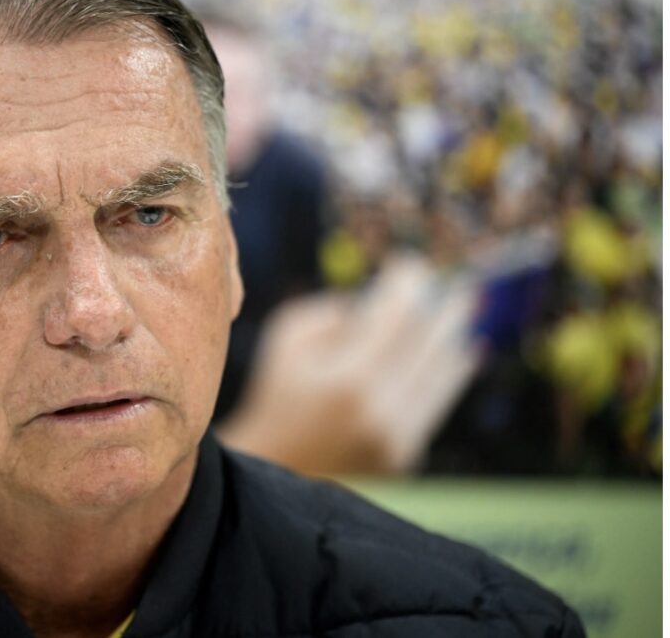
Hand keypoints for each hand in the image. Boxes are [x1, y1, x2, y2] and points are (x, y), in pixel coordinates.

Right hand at [218, 253, 480, 474]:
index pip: (398, 314)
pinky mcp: (406, 457)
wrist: (271, 471)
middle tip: (456, 285)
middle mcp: (381, 410)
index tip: (410, 264)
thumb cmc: (277, 396)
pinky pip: (437, 404)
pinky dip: (450, 374)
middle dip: (446, 306)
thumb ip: (335, 309)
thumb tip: (387, 298)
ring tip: (465, 311)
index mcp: (348, 378)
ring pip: (444, 375)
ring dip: (455, 338)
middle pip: (432, 343)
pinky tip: (461, 353)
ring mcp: (398, 438)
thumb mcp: (288, 340)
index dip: (409, 282)